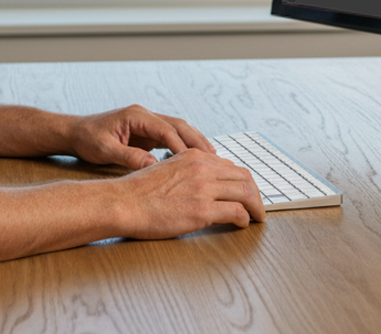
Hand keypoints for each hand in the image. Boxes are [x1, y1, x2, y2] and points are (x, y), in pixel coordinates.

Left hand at [67, 104, 215, 170]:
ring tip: (212, 158)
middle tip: (214, 158)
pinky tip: (195, 159)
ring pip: (178, 129)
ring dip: (194, 142)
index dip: (181, 145)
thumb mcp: (105, 150)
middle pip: (178, 125)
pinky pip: (171, 137)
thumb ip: (128, 157)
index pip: (165, 129)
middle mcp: (145, 115)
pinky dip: (184, 146)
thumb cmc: (88, 139)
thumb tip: (152, 166)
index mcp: (136, 115)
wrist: (76, 132)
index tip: (194, 162)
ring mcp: (147, 122)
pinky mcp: (147, 132)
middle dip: (197, 140)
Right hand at [111, 148, 266, 238]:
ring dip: (255, 207)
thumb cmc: (139, 192)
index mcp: (193, 156)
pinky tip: (242, 224)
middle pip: (244, 177)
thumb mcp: (167, 169)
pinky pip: (237, 212)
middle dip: (255, 193)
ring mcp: (204, 188)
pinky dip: (245, 219)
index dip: (242, 181)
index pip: (230, 166)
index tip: (245, 192)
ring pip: (246, 193)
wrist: (123, 202)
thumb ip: (188, 172)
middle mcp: (202, 168)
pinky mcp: (202, 210)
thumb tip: (204, 185)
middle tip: (257, 207)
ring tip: (257, 217)